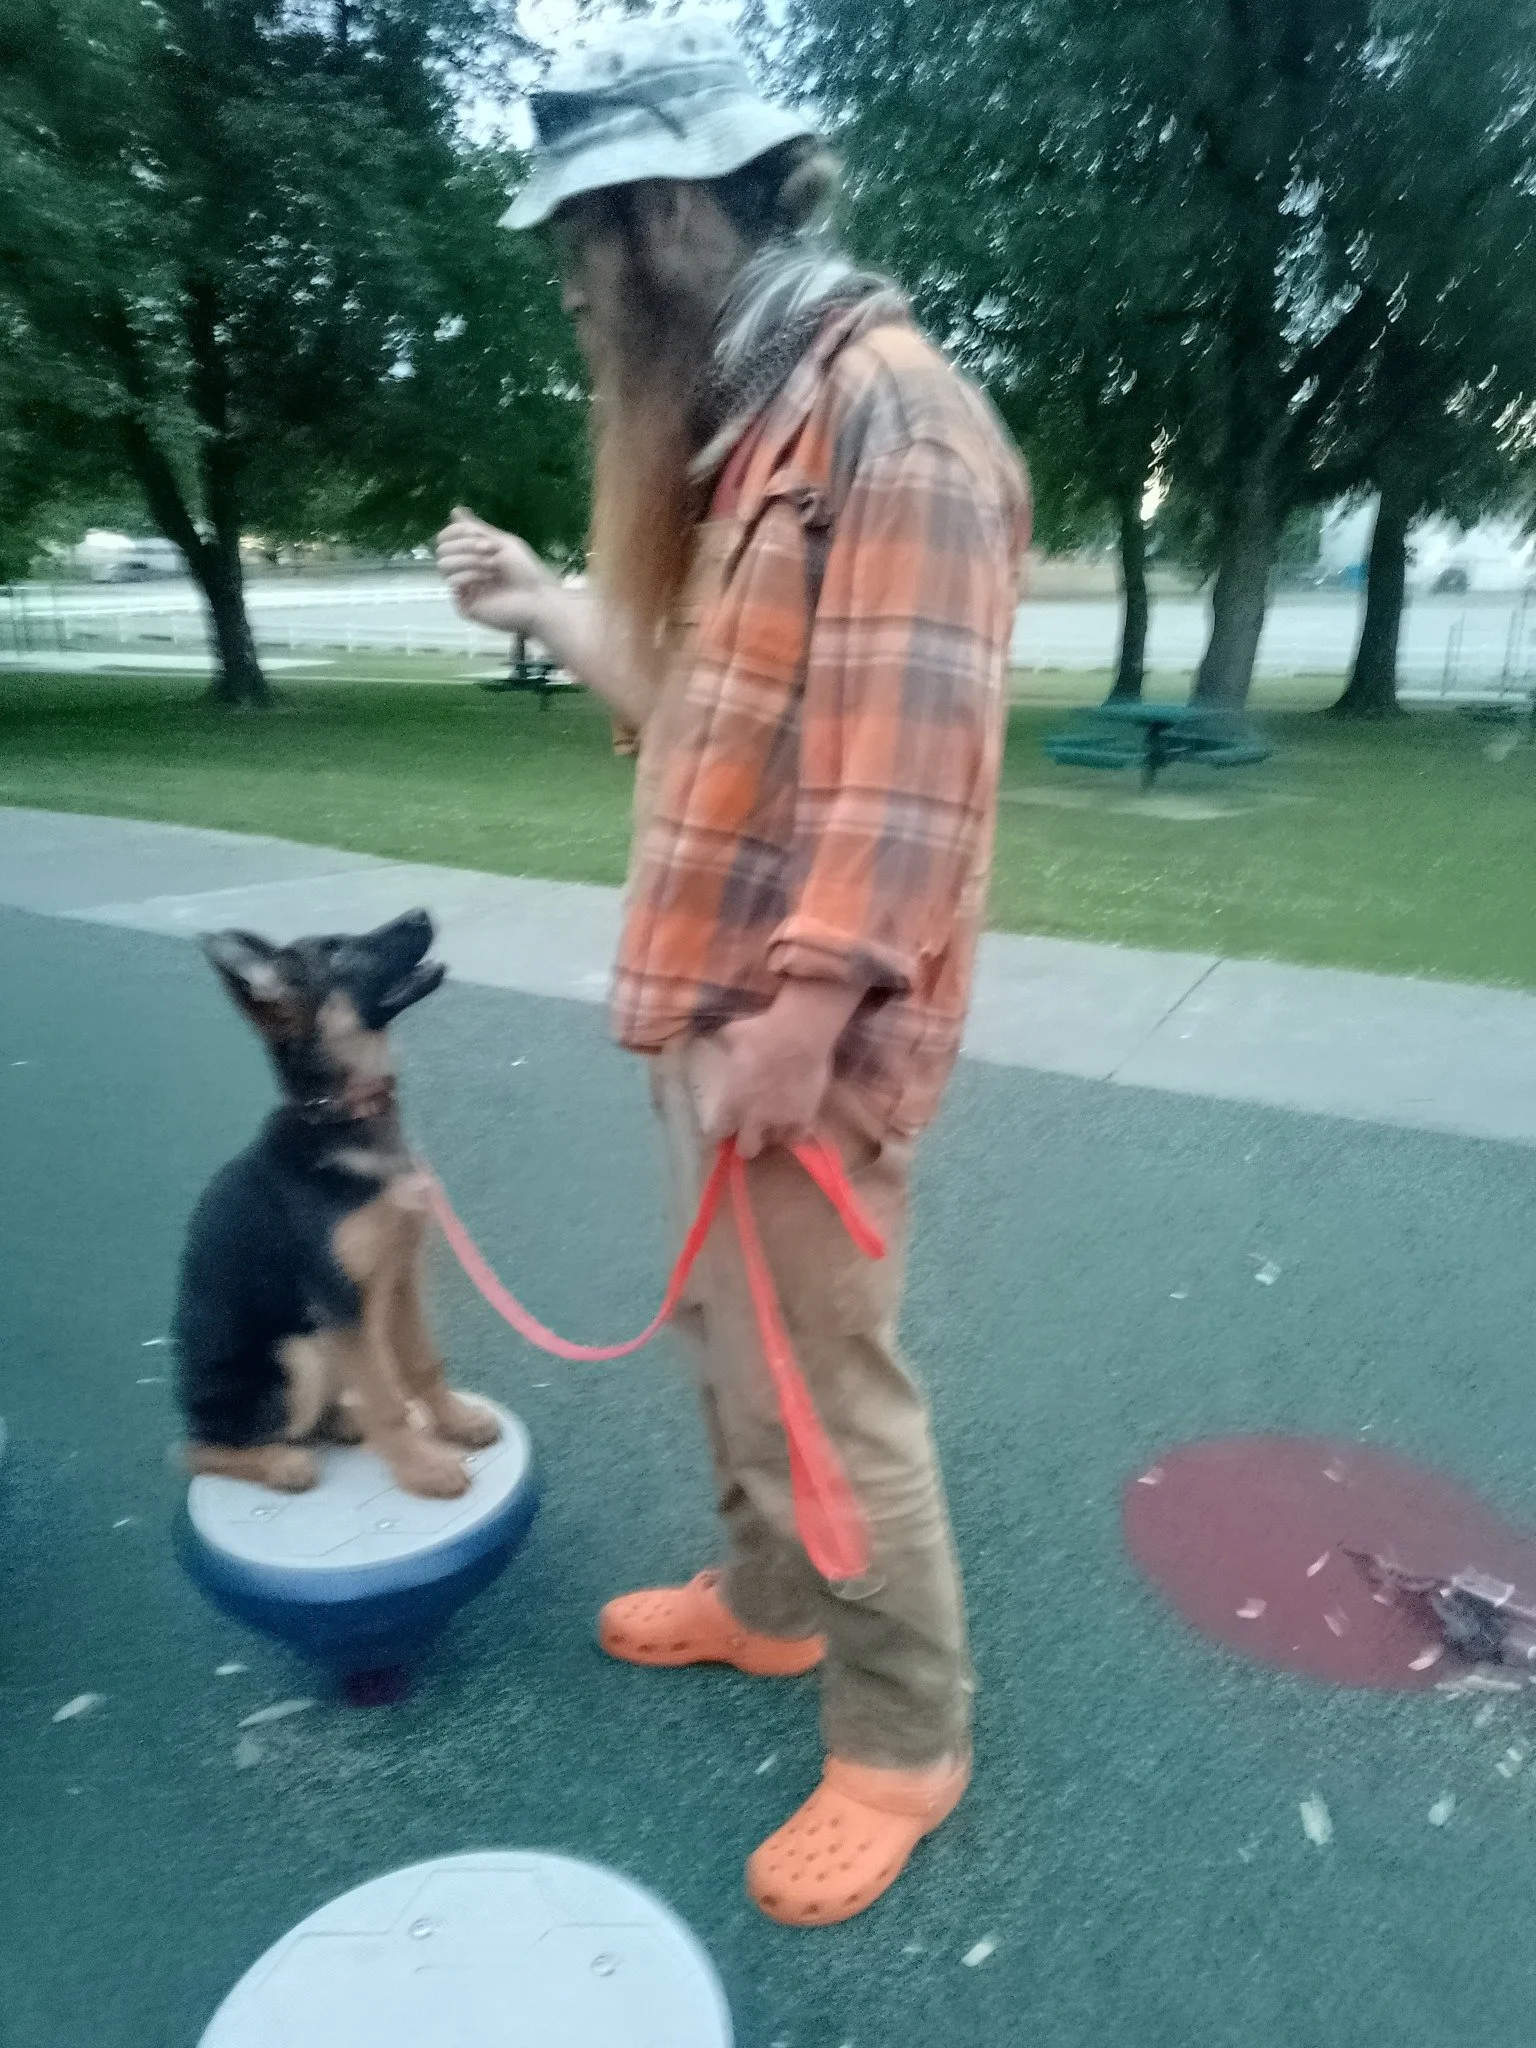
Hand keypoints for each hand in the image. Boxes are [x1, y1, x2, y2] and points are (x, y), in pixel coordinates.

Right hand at [435, 506, 556, 636]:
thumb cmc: (525, 570)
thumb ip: (477, 528)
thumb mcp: (503, 542)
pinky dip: (469, 576)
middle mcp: (465, 570)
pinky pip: (451, 584)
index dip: (456, 532)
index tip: (476, 534)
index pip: (446, 538)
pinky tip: (488, 580)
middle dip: (465, 546)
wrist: (536, 598)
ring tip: (492, 567)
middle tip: (489, 551)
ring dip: (469, 560)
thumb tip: (455, 510)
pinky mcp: (463, 605)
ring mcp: (463, 588)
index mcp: (473, 554)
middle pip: (443, 549)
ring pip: (444, 565)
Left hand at [690, 981, 864, 1160]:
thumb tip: (719, 1037)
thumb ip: (724, 1042)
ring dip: (772, 1134)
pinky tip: (795, 1123)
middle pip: (747, 1149)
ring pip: (774, 1142)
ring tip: (775, 1122)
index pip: (719, 1130)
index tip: (723, 1127)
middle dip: (746, 1143)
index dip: (721, 1130)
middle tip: (749, 1131)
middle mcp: (754, 1117)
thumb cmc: (762, 1032)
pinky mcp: (804, 1117)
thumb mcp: (732, 1034)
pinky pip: (797, 1137)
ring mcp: (781, 1120)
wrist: (799, 1035)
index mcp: (732, 1100)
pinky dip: (794, 1132)